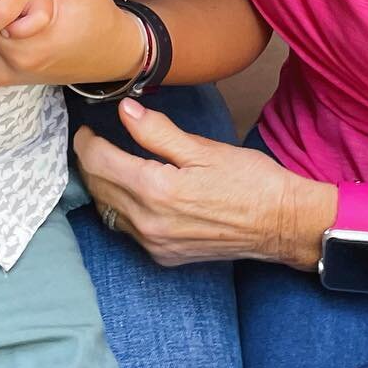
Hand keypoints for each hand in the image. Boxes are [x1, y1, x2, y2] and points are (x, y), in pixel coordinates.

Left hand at [74, 97, 333, 267]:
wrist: (282, 224)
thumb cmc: (250, 181)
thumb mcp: (203, 148)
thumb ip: (157, 131)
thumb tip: (125, 110)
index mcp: (156, 190)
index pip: (98, 164)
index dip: (85, 143)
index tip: (85, 130)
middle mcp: (149, 223)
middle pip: (98, 189)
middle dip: (89, 163)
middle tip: (91, 142)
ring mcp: (156, 245)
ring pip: (108, 212)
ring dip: (102, 187)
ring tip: (107, 164)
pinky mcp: (165, 257)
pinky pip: (128, 230)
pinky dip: (121, 209)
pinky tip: (132, 193)